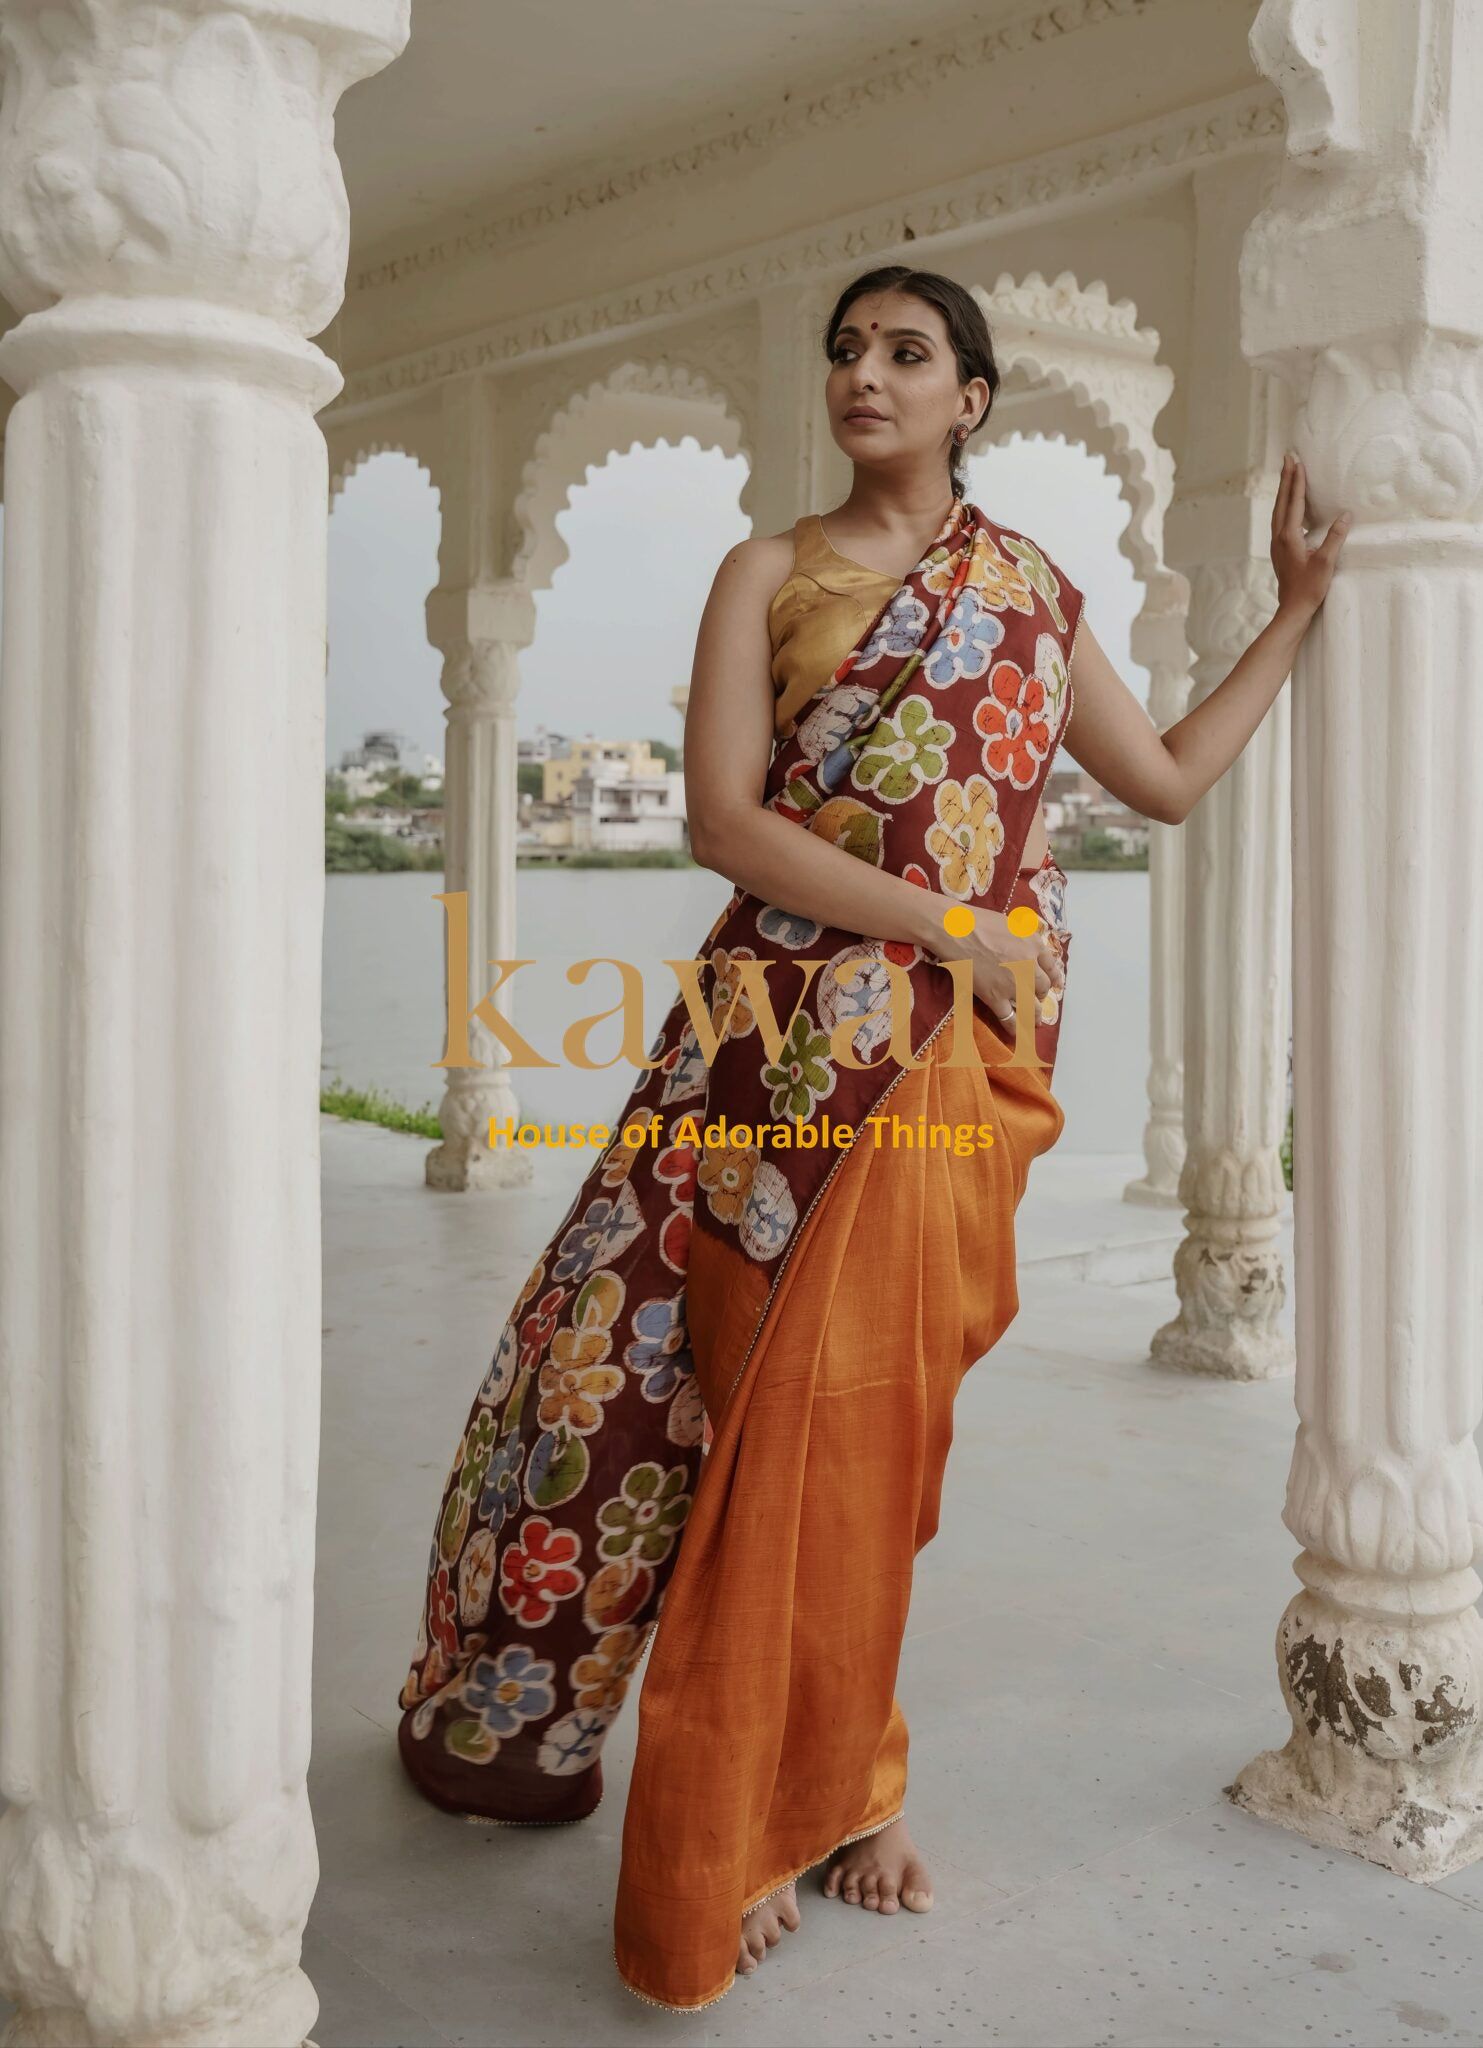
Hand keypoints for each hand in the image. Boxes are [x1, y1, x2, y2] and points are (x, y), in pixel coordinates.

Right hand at [917, 895, 1061, 1027]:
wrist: (955, 930)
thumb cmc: (979, 921)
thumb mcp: (1012, 923)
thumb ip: (1025, 939)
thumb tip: (1029, 949)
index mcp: (1034, 946)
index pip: (1052, 967)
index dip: (1054, 978)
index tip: (1054, 984)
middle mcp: (1029, 967)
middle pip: (1042, 988)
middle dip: (1041, 995)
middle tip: (1037, 999)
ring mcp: (1012, 984)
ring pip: (1031, 1006)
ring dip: (1034, 1016)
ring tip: (1036, 1022)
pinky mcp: (994, 997)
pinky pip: (1008, 1018)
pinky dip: (1014, 1029)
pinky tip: (1018, 1035)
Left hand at [1271, 452, 1349, 617]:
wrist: (1292, 610)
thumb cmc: (1309, 589)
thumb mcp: (1325, 563)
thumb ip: (1335, 538)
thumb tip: (1346, 516)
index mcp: (1289, 536)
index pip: (1294, 502)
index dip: (1297, 481)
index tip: (1297, 462)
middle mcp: (1279, 537)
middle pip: (1282, 501)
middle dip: (1286, 479)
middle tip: (1288, 458)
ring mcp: (1277, 544)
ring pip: (1279, 510)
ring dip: (1284, 490)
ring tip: (1288, 474)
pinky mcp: (1280, 550)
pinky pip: (1280, 520)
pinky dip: (1285, 505)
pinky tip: (1290, 505)